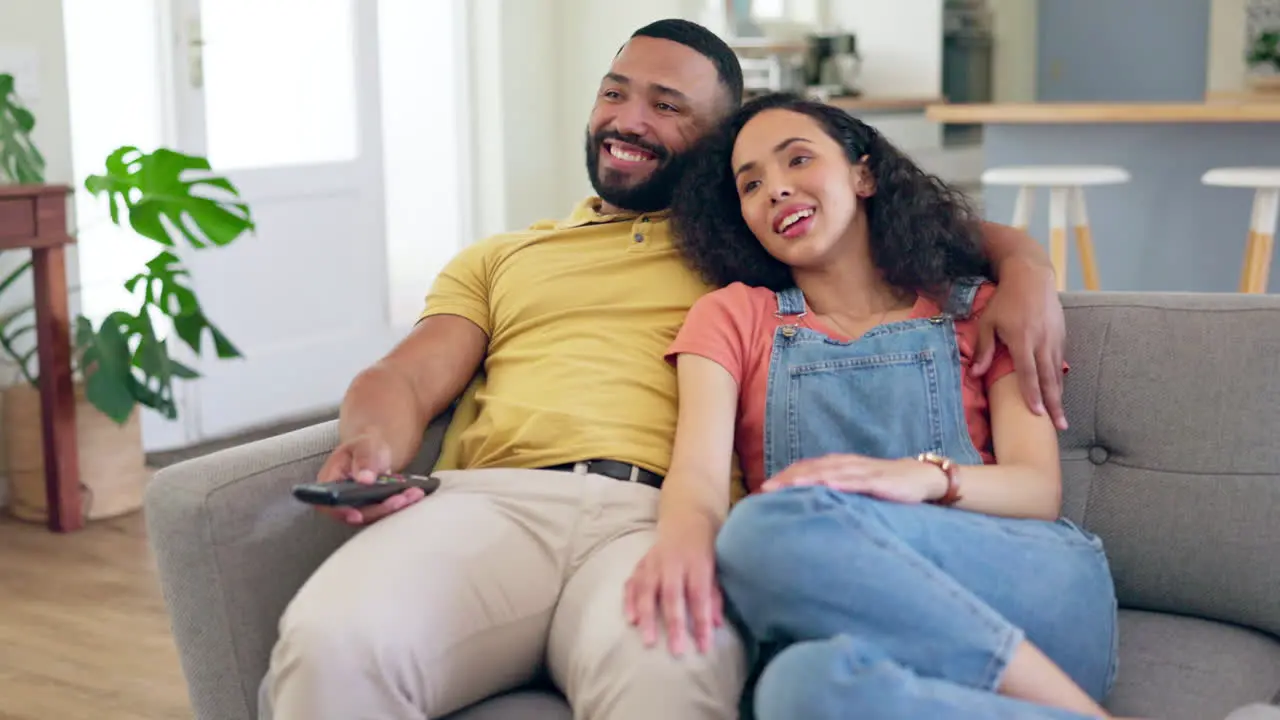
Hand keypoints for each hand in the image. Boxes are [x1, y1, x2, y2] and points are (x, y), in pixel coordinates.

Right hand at [314, 432, 426, 525]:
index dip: (341, 512)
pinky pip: (385, 511)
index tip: (358, 515)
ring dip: (394, 508)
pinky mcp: (373, 509)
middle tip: (400, 499)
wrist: (374, 451)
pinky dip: (400, 505)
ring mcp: (358, 506)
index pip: (329, 504)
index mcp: (330, 482)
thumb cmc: (364, 447)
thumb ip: (363, 458)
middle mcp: (341, 499)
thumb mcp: (363, 445)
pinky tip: (414, 495)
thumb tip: (364, 479)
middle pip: (356, 514)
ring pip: (374, 515)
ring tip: (412, 494)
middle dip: (380, 509)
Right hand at [623, 515, 722, 655]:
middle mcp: (673, 561)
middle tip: (676, 650)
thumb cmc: (705, 549)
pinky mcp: (642, 562)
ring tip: (648, 639)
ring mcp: (654, 560)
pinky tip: (631, 619)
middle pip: (672, 594)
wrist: (686, 519)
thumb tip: (716, 626)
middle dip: (674, 623)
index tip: (703, 647)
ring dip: (647, 615)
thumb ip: (715, 596)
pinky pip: (632, 582)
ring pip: (647, 589)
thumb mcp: (716, 568)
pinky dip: (630, 600)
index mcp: (698, 562)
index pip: (699, 595)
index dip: (701, 622)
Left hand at [761, 454, 947, 503]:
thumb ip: (833, 492)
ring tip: (787, 486)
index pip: (805, 468)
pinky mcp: (879, 481)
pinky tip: (827, 485)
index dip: (784, 477)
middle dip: (787, 478)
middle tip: (764, 490)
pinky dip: (841, 482)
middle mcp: (846, 465)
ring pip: (830, 472)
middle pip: (811, 468)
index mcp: (838, 465)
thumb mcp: (854, 488)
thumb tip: (807, 507)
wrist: (921, 478)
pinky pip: (858, 480)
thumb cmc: (884, 485)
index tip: (762, 490)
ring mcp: (862, 471)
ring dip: (807, 478)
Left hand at [973, 261, 1067, 429]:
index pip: (1029, 373)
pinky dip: (1060, 379)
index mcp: (1023, 340)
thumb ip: (985, 349)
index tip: (1037, 413)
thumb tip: (975, 374)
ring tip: (1061, 417)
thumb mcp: (988, 322)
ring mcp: (1055, 339)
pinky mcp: (1062, 336)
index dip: (1033, 394)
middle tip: (1059, 426)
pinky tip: (1058, 392)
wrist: (1032, 277)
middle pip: (1049, 379)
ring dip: (1060, 395)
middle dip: (1055, 404)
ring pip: (1058, 372)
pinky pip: (1060, 361)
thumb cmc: (1005, 300)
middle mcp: (1042, 342)